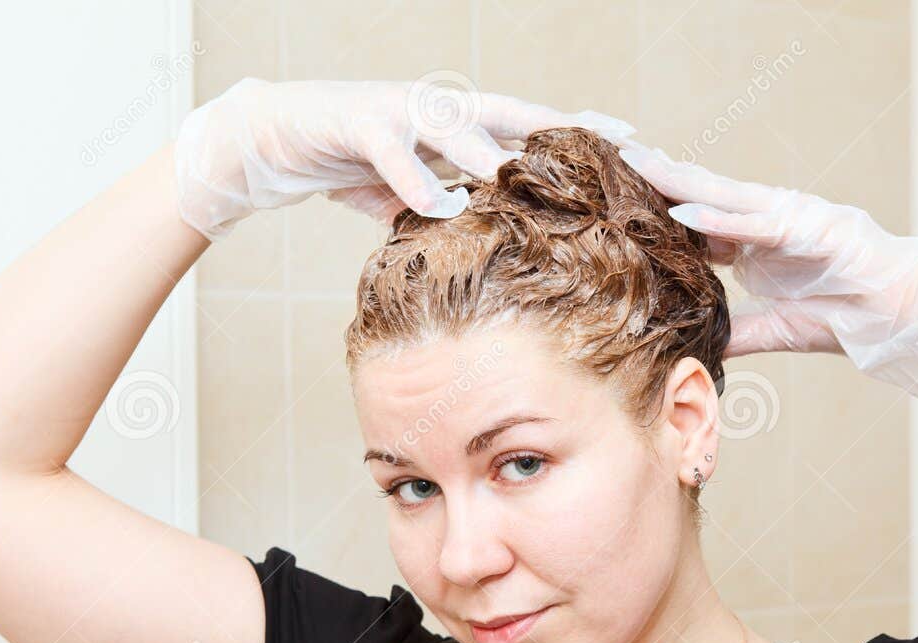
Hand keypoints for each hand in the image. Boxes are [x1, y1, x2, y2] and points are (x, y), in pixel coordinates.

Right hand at [175, 77, 637, 237]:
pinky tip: (436, 206)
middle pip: (518, 117)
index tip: (642, 157)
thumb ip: (460, 215)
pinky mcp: (357, 120)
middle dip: (567, 132)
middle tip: (620, 153)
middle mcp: (444, 110)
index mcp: (465, 126)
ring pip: (459, 126)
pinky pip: (391, 151)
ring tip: (532, 181)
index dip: (588, 141)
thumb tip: (502, 259)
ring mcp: (402, 109)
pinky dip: (412, 179)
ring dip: (495, 152)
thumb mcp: (418, 196)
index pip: (538, 131)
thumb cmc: (354, 163)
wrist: (275, 135)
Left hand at [617, 143, 917, 418]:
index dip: (659, 211)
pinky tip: (683, 211)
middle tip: (612, 163)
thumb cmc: (849, 316)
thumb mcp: (778, 329)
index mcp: (759, 243)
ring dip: (677, 182)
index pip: (699, 222)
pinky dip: (719, 216)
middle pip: (702, 196)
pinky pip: (754, 221)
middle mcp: (769, 221)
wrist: (902, 316)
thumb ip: (740, 333)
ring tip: (635, 165)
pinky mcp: (810, 227)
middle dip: (658, 181)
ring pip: (721, 196)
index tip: (617, 202)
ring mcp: (789, 218)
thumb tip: (702, 347)